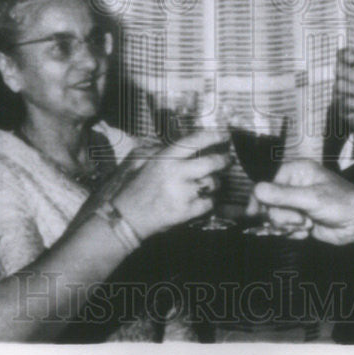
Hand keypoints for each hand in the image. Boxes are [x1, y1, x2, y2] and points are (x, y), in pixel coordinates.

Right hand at [112, 128, 230, 239]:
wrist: (125, 219)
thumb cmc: (132, 189)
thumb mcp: (139, 162)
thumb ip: (157, 150)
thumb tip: (175, 145)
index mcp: (165, 158)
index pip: (195, 141)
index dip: (213, 136)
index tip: (224, 135)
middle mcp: (177, 173)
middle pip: (212, 162)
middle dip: (224, 160)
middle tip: (227, 160)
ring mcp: (183, 193)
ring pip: (213, 183)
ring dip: (215, 183)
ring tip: (210, 184)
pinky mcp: (186, 211)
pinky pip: (209, 203)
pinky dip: (209, 201)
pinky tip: (204, 200)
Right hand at [252, 159, 353, 245]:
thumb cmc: (341, 203)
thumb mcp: (311, 198)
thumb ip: (283, 195)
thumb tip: (257, 189)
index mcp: (296, 172)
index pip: (266, 184)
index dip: (260, 199)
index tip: (255, 213)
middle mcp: (294, 185)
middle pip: (268, 204)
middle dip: (281, 216)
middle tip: (299, 219)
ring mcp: (296, 203)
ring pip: (275, 218)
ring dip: (289, 225)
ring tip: (306, 224)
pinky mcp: (299, 219)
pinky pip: (284, 228)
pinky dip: (294, 233)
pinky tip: (307, 231)